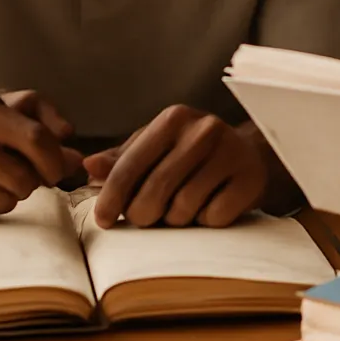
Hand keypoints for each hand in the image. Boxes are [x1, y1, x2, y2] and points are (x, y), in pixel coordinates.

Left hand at [83, 105, 275, 228]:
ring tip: (182, 207)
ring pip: (183, 209)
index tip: (103, 220)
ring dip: (176, 219)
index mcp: (173, 118)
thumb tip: (89, 166)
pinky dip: (205, 222)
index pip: (131, 164)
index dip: (112, 197)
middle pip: (155, 192)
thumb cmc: (192, 152)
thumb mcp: (156, 146)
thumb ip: (122, 158)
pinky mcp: (250, 180)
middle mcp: (203, 130)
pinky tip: (209, 206)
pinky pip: (213, 218)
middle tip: (146, 218)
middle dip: (142, 215)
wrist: (250, 154)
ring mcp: (230, 154)